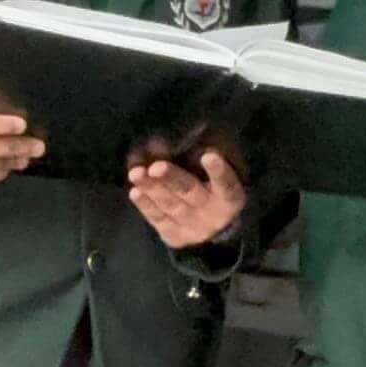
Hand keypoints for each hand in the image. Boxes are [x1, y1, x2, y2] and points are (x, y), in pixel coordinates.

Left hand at [126, 129, 247, 252]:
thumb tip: (189, 130)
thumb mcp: (219, 180)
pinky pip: (158, 219)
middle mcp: (212, 214)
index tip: (209, 155)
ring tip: (137, 174)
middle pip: (191, 193)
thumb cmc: (214, 192)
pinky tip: (135, 192)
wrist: (213, 232)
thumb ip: (207, 162)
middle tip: (156, 167)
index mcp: (230, 198)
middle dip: (173, 179)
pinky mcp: (174, 236)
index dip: (218, 171)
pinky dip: (146, 205)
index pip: (226, 184)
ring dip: (152, 189)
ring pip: (170, 205)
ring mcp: (192, 227)